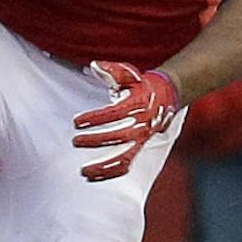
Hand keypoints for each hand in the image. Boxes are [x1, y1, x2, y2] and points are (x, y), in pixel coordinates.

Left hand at [73, 62, 181, 181]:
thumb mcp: (129, 74)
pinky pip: (127, 164)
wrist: (166, 96)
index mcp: (138, 105)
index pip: (115, 114)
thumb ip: (112, 71)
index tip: (76, 122)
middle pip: (118, 137)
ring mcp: (142, 139)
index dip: (95, 119)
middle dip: (95, 141)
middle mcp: (143, 124)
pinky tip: (92, 176)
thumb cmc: (142, 84)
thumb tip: (94, 65)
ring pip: (124, 157)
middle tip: (75, 141)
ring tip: (83, 171)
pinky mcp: (141, 148)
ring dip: (104, 166)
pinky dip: (110, 172)